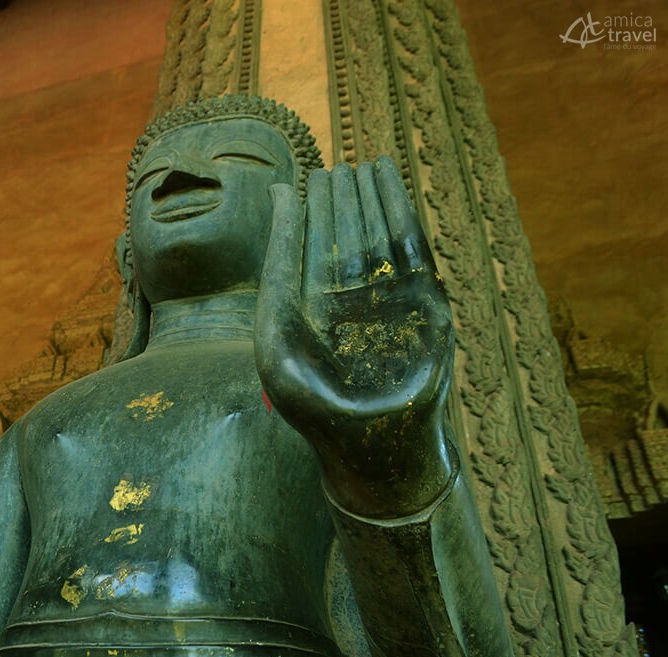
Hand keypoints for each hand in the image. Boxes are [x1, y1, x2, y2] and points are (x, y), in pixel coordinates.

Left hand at [255, 159, 453, 517]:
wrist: (369, 446)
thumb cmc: (313, 398)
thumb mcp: (278, 325)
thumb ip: (278, 260)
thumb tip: (279, 194)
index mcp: (312, 303)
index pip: (314, 243)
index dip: (315, 209)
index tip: (315, 175)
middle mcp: (349, 298)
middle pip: (347, 233)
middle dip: (344, 199)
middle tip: (340, 167)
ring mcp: (387, 298)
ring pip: (378, 234)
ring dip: (372, 200)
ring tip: (366, 166)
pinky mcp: (422, 303)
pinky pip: (411, 247)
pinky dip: (401, 213)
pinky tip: (391, 187)